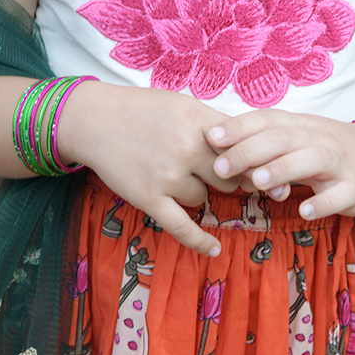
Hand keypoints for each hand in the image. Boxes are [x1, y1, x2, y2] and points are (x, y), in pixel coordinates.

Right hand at [58, 84, 240, 255]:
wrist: (95, 120)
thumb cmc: (143, 110)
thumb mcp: (184, 105)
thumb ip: (216, 126)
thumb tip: (250, 148)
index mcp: (199, 122)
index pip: (242, 149)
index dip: (252, 162)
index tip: (259, 170)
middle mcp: (187, 148)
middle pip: (229, 178)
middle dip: (225, 179)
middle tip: (211, 172)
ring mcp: (167, 175)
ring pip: (202, 197)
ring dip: (194, 190)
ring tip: (170, 171)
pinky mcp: (148, 197)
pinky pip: (181, 226)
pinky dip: (200, 240)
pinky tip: (214, 249)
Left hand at [206, 109, 354, 218]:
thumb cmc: (330, 151)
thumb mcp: (300, 140)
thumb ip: (265, 144)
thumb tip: (219, 150)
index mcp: (302, 125)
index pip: (268, 119)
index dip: (239, 126)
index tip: (211, 137)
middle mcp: (320, 138)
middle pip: (284, 138)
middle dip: (250, 151)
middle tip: (221, 168)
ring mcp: (341, 163)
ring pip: (312, 159)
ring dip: (283, 168)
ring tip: (257, 182)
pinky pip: (341, 193)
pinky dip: (323, 201)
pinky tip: (303, 210)